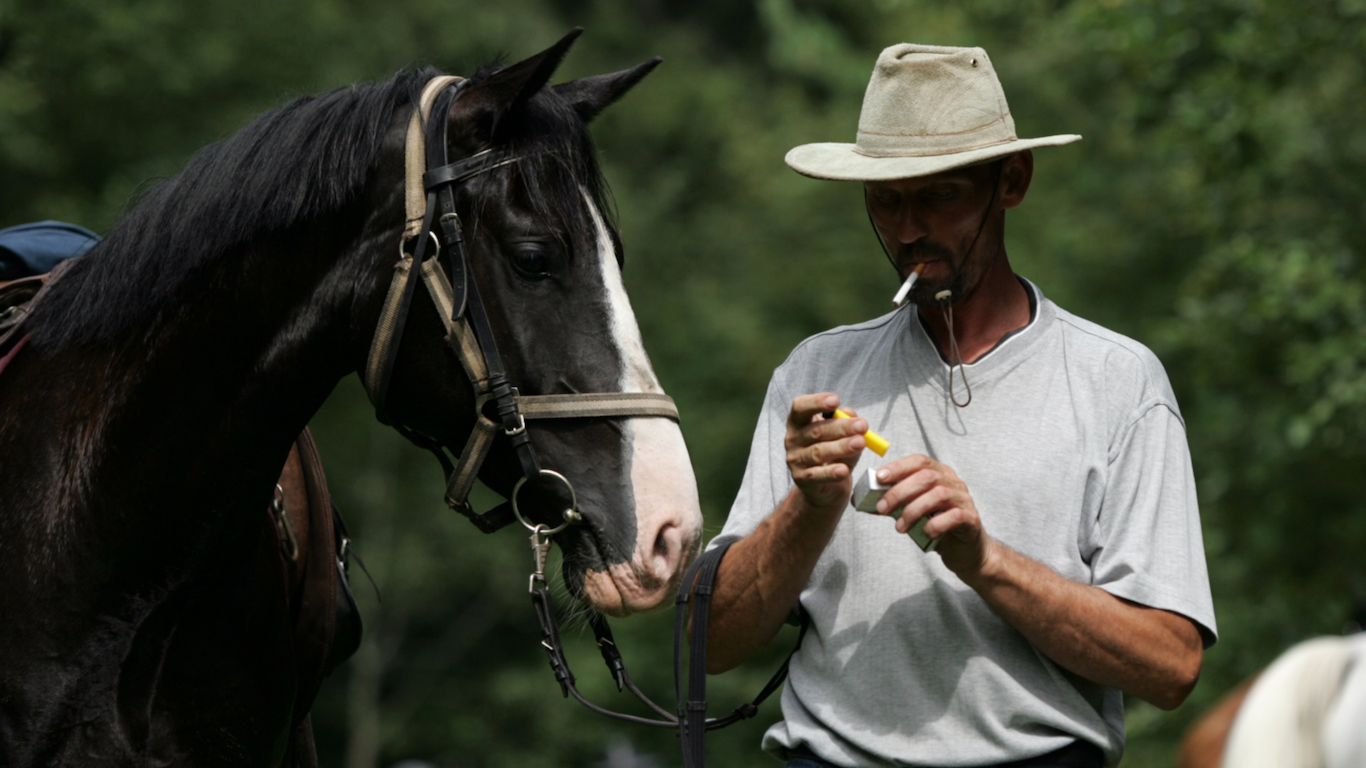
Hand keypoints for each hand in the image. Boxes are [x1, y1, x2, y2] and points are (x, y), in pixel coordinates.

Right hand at [785, 393, 866, 514]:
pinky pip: (817, 475)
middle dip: (841, 427)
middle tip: (862, 426)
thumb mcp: (842, 435)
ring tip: (860, 443)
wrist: (825, 486)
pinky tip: (844, 469)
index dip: (816, 402)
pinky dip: (831, 472)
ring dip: (841, 447)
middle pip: (815, 430)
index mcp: (799, 422)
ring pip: (818, 452)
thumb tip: (850, 413)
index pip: (801, 407)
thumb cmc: (833, 452)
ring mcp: (795, 460)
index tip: (836, 401)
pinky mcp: (801, 479)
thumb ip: (846, 422)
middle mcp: (793, 439)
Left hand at [873, 455, 996, 576]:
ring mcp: (964, 499)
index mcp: (939, 474)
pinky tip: (925, 533)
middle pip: (926, 477)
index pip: (919, 461)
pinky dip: (935, 524)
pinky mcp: (971, 519)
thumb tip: (861, 501)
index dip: (899, 466)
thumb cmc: (936, 526)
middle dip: (900, 492)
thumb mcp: (913, 512)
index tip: (879, 477)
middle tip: (883, 508)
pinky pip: (954, 516)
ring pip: (939, 494)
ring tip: (899, 527)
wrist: (965, 551)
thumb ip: (893, 504)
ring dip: (913, 510)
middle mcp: (954, 482)